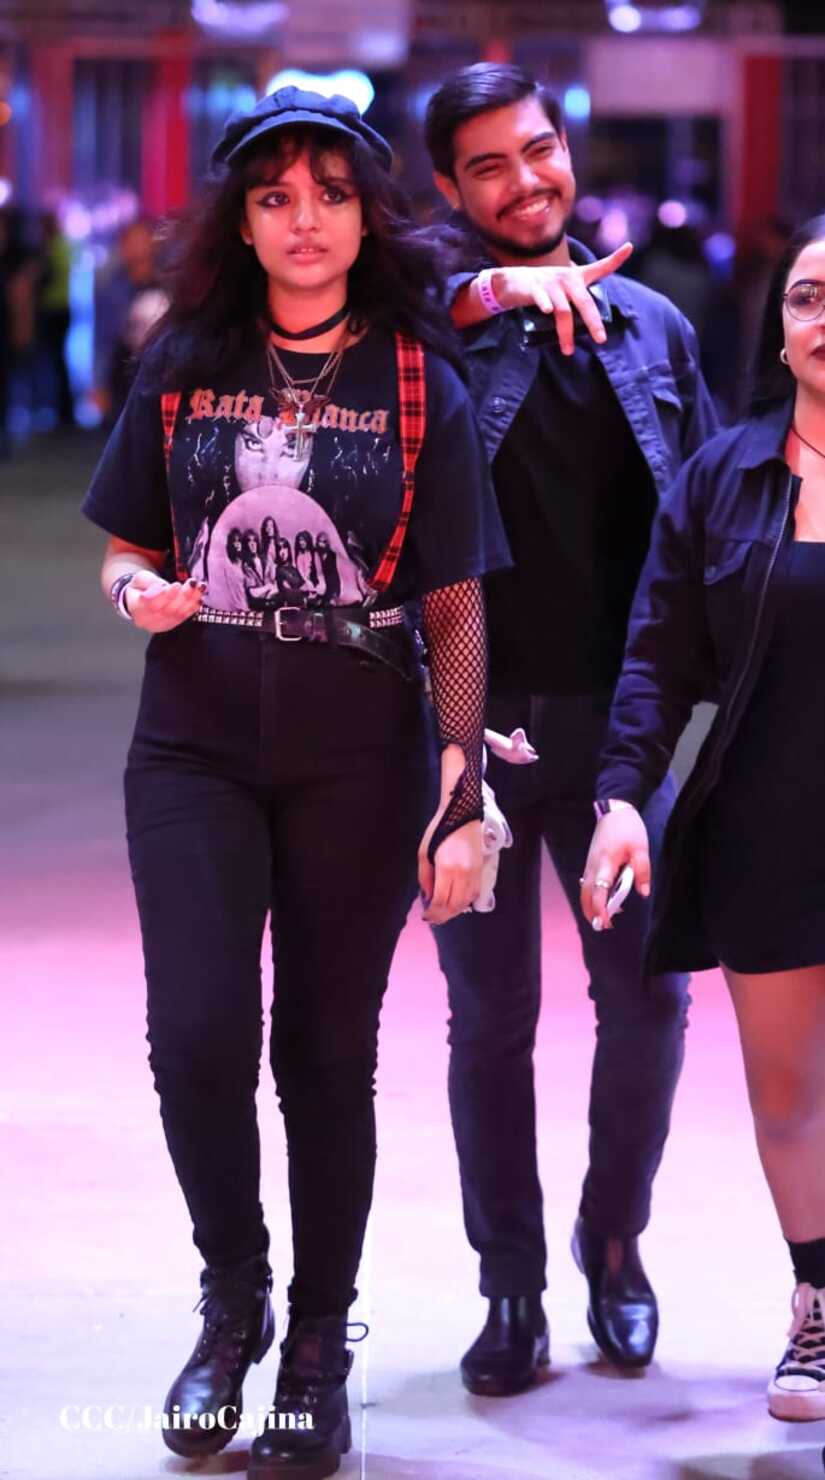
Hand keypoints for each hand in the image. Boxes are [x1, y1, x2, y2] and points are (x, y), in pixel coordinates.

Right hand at [125, 570, 206, 631]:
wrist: (138, 599)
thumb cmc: (139, 588)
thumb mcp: (140, 579)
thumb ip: (150, 582)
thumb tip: (162, 587)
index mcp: (137, 609)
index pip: (152, 605)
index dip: (166, 595)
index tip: (176, 585)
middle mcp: (148, 621)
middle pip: (168, 610)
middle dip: (183, 596)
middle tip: (192, 583)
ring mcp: (160, 625)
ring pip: (178, 614)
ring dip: (191, 600)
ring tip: (199, 587)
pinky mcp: (171, 625)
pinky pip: (183, 617)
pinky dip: (193, 606)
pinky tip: (199, 597)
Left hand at [418, 816, 483, 924]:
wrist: (462, 815)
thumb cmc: (439, 831)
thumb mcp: (424, 853)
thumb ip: (425, 878)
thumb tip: (427, 897)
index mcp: (447, 868)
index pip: (441, 900)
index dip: (433, 913)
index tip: (426, 916)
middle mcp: (464, 873)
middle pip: (455, 905)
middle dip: (443, 916)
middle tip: (434, 919)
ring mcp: (474, 872)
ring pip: (466, 902)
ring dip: (455, 911)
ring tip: (444, 913)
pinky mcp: (480, 870)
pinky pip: (474, 893)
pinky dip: (465, 902)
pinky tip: (456, 904)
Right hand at [489, 242, 633, 354]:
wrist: (513, 281)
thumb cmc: (544, 289)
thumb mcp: (564, 289)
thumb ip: (579, 302)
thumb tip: (592, 327)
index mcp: (577, 277)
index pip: (600, 267)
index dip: (615, 258)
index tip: (629, 247)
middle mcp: (567, 278)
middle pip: (585, 302)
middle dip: (593, 322)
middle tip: (600, 339)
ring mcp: (551, 283)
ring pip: (563, 311)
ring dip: (566, 333)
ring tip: (568, 351)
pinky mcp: (534, 288)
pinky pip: (542, 298)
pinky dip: (545, 304)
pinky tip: (547, 311)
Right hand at [579, 805, 650, 931]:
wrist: (614, 810)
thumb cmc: (628, 828)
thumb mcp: (641, 848)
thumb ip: (642, 871)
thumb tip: (643, 893)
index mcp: (605, 863)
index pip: (599, 891)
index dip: (600, 908)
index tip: (606, 922)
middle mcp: (593, 866)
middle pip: (586, 895)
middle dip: (591, 912)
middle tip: (603, 927)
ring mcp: (589, 864)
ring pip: (584, 890)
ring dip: (590, 905)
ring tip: (604, 917)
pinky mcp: (590, 862)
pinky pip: (586, 884)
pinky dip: (591, 895)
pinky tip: (604, 900)